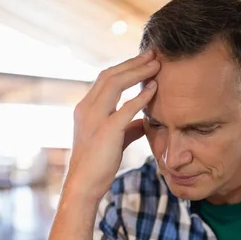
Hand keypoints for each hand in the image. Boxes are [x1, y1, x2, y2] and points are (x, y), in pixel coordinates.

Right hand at [65, 51, 159, 200]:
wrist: (84, 185)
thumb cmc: (99, 166)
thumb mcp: (114, 141)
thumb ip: (128, 128)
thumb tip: (144, 121)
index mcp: (86, 108)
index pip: (105, 79)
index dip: (125, 67)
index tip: (144, 61)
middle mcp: (86, 108)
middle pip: (110, 74)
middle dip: (133, 62)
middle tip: (153, 53)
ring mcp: (94, 118)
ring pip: (115, 83)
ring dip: (137, 72)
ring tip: (156, 64)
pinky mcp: (105, 131)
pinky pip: (125, 108)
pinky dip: (140, 97)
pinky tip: (154, 88)